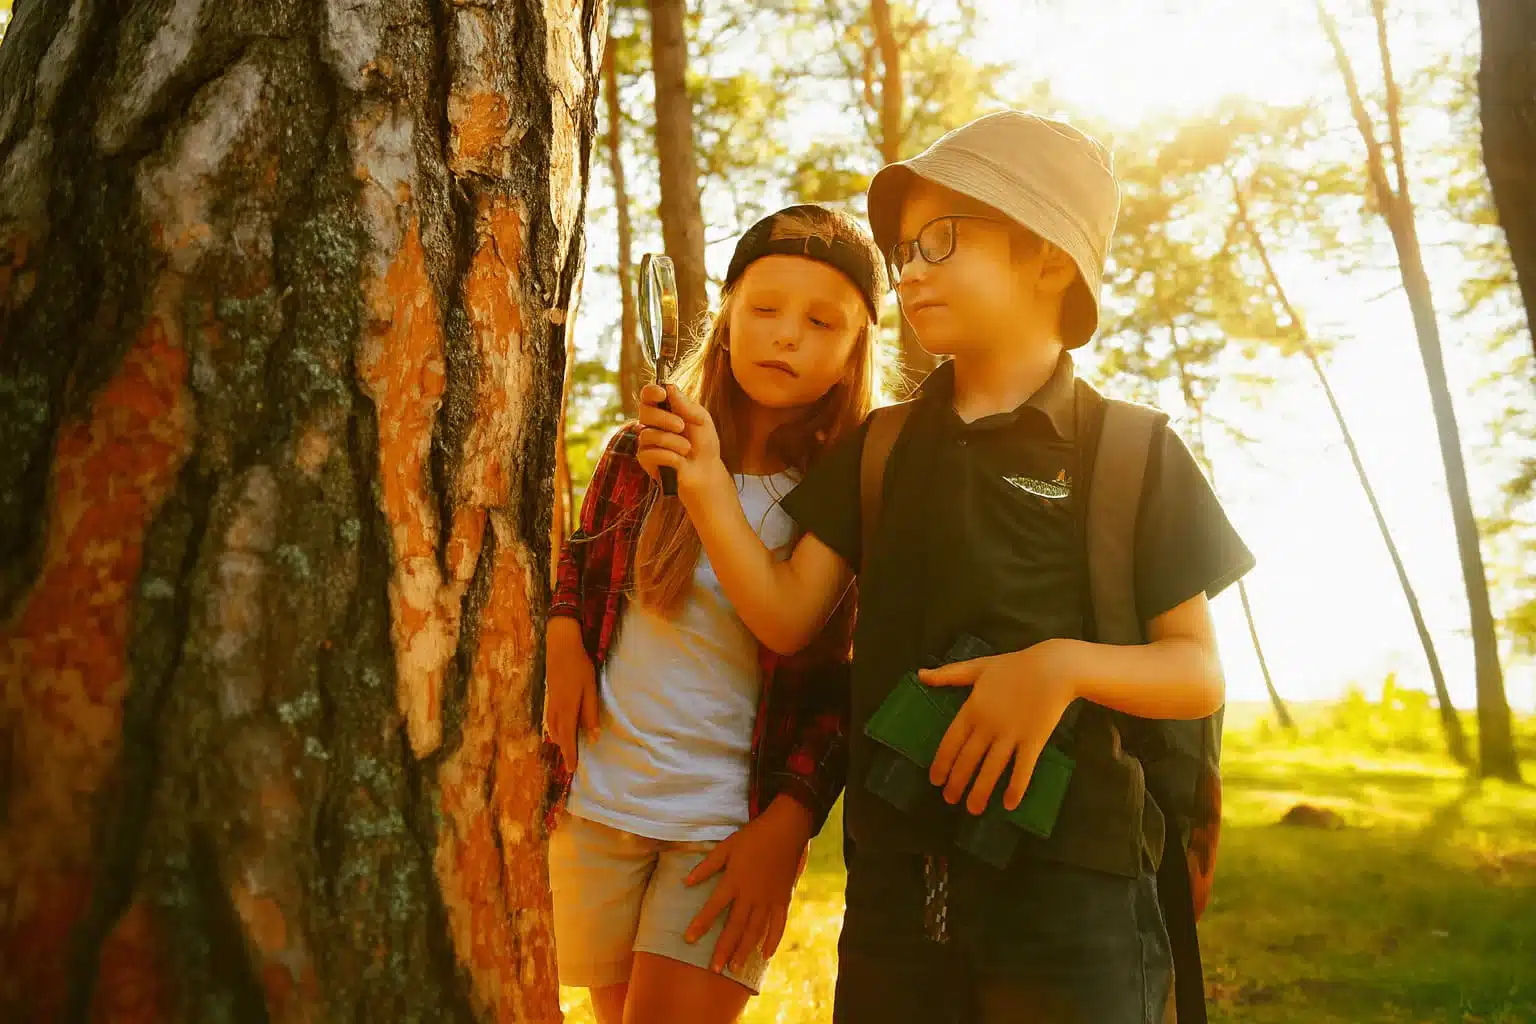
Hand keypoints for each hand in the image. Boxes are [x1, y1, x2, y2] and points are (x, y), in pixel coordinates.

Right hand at [542, 617, 598, 771]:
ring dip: (559, 740)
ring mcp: (550, 702)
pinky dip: (555, 729)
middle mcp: (555, 709)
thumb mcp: (590, 690)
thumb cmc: (579, 667)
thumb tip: (593, 736)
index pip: (568, 738)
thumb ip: (590, 713)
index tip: (571, 769)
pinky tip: (558, 728)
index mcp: (567, 710)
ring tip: (565, 748)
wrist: (560, 646)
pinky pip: (550, 719)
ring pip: (552, 728)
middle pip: (559, 735)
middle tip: (570, 762)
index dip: (570, 754)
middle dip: (564, 749)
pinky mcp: (550, 695)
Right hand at [636, 384, 725, 498]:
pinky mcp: (645, 458)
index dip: (652, 391)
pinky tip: (679, 461)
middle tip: (681, 426)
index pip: (648, 394)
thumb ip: (686, 405)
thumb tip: (669, 387)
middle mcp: (651, 422)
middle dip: (664, 419)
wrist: (705, 470)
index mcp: (664, 408)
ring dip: (673, 442)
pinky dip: (670, 457)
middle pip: (644, 411)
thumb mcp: (701, 420)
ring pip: (648, 434)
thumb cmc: (703, 442)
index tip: (662, 393)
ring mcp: (646, 440)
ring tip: (687, 449)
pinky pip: (650, 453)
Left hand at [682, 796, 813, 973]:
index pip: (713, 908)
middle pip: (735, 927)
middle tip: (715, 970)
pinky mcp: (783, 899)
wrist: (785, 830)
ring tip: (736, 967)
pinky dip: (773, 940)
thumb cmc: (752, 836)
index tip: (688, 939)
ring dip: (745, 950)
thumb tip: (686, 882)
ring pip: (755, 930)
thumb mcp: (726, 847)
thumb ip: (707, 866)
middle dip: (724, 949)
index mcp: (733, 881)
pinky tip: (766, 955)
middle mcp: (750, 895)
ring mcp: (768, 899)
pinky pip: (778, 924)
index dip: (700, 924)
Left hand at [919, 640, 1077, 814]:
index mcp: (973, 708)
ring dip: (980, 791)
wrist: (1053, 667)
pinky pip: (1022, 768)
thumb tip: (921, 674)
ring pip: (991, 768)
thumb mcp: (978, 667)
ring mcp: (1011, 735)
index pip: (951, 741)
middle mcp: (988, 725)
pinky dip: (1016, 787)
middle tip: (949, 800)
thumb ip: (949, 674)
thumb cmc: (1015, 666)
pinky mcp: (1033, 741)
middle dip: (957, 782)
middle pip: (968, 759)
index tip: (935, 780)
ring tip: (972, 809)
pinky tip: (1009, 804)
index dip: (942, 763)